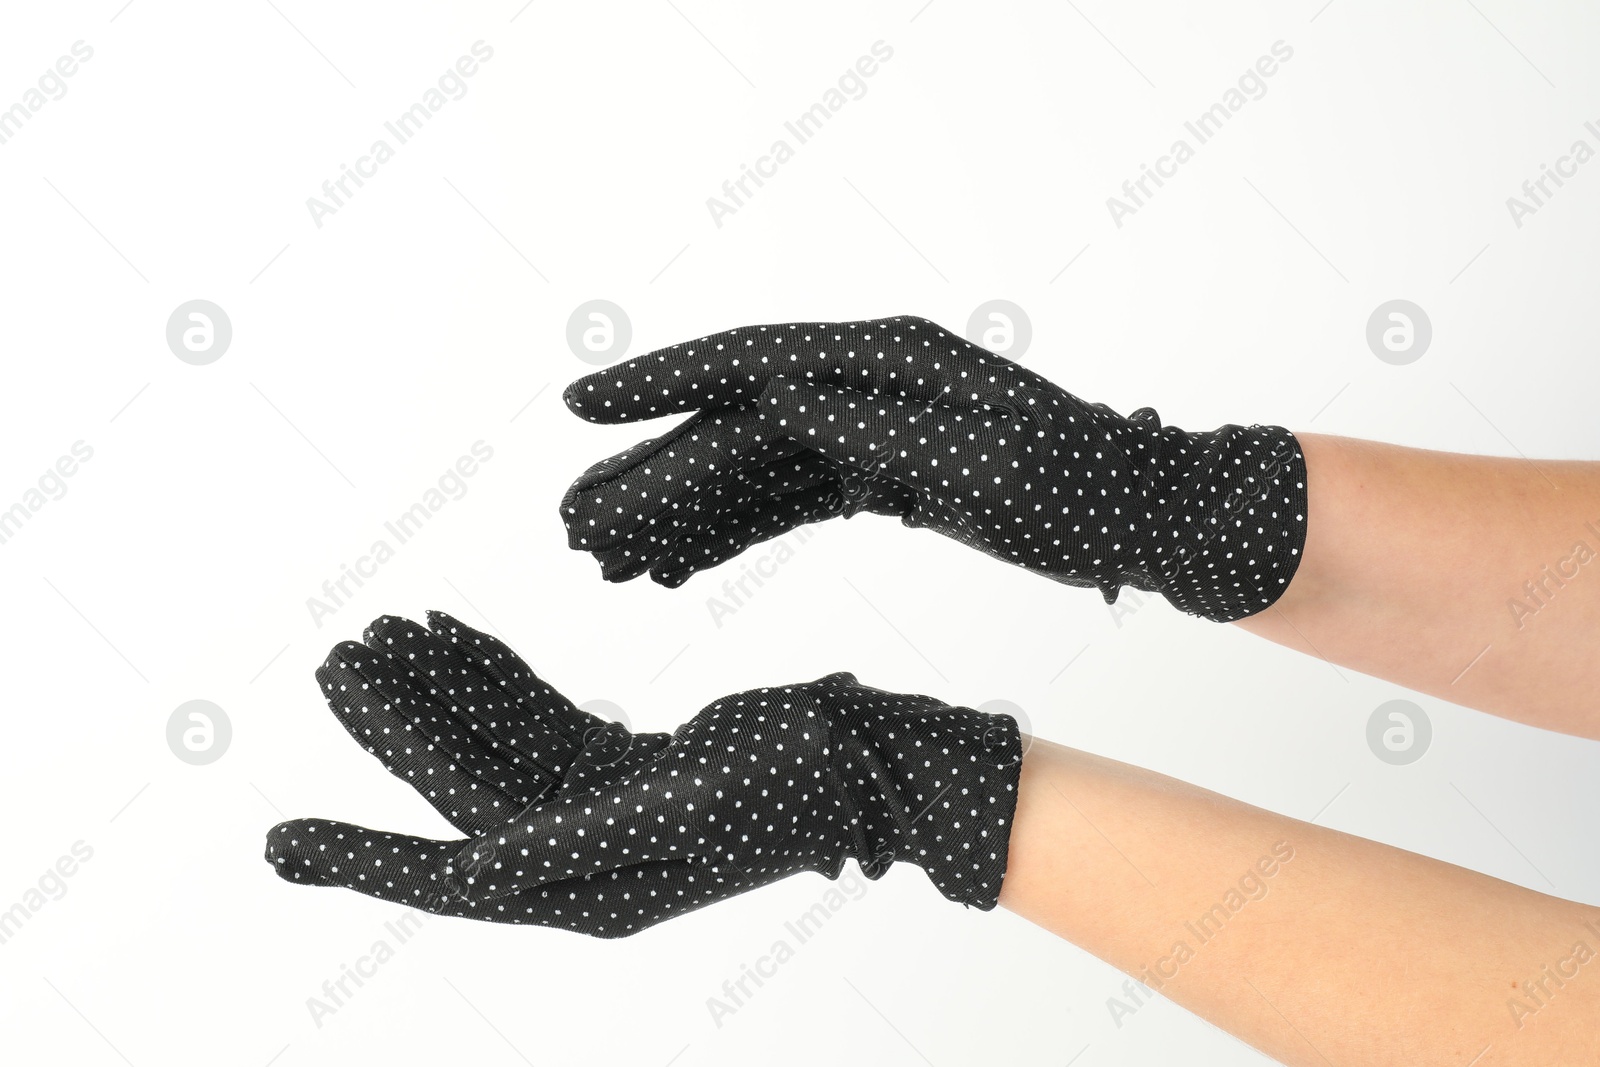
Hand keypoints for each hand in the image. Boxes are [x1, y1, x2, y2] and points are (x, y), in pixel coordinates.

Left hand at [266, 614, 1022, 936]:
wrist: (876, 756)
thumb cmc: (799, 782)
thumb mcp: (690, 803)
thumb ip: (580, 836)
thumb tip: (479, 863)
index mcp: (593, 881)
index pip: (456, 865)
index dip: (365, 857)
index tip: (280, 847)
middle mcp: (586, 852)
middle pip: (463, 787)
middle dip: (398, 728)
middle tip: (337, 664)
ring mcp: (605, 806)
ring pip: (494, 745)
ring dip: (441, 689)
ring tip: (385, 629)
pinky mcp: (627, 764)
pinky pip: (539, 718)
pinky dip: (497, 677)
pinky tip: (460, 634)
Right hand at [560, 315, 1306, 621]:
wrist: (1143, 515)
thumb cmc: (1081, 487)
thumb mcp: (986, 459)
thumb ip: (877, 424)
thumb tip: (781, 392)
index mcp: (887, 362)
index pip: (752, 364)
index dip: (662, 383)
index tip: (584, 405)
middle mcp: (865, 385)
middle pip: (735, 426)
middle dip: (654, 476)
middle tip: (578, 528)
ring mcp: (868, 429)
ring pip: (752, 470)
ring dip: (683, 515)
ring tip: (613, 562)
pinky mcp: (879, 474)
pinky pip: (787, 500)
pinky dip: (734, 532)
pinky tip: (682, 565)